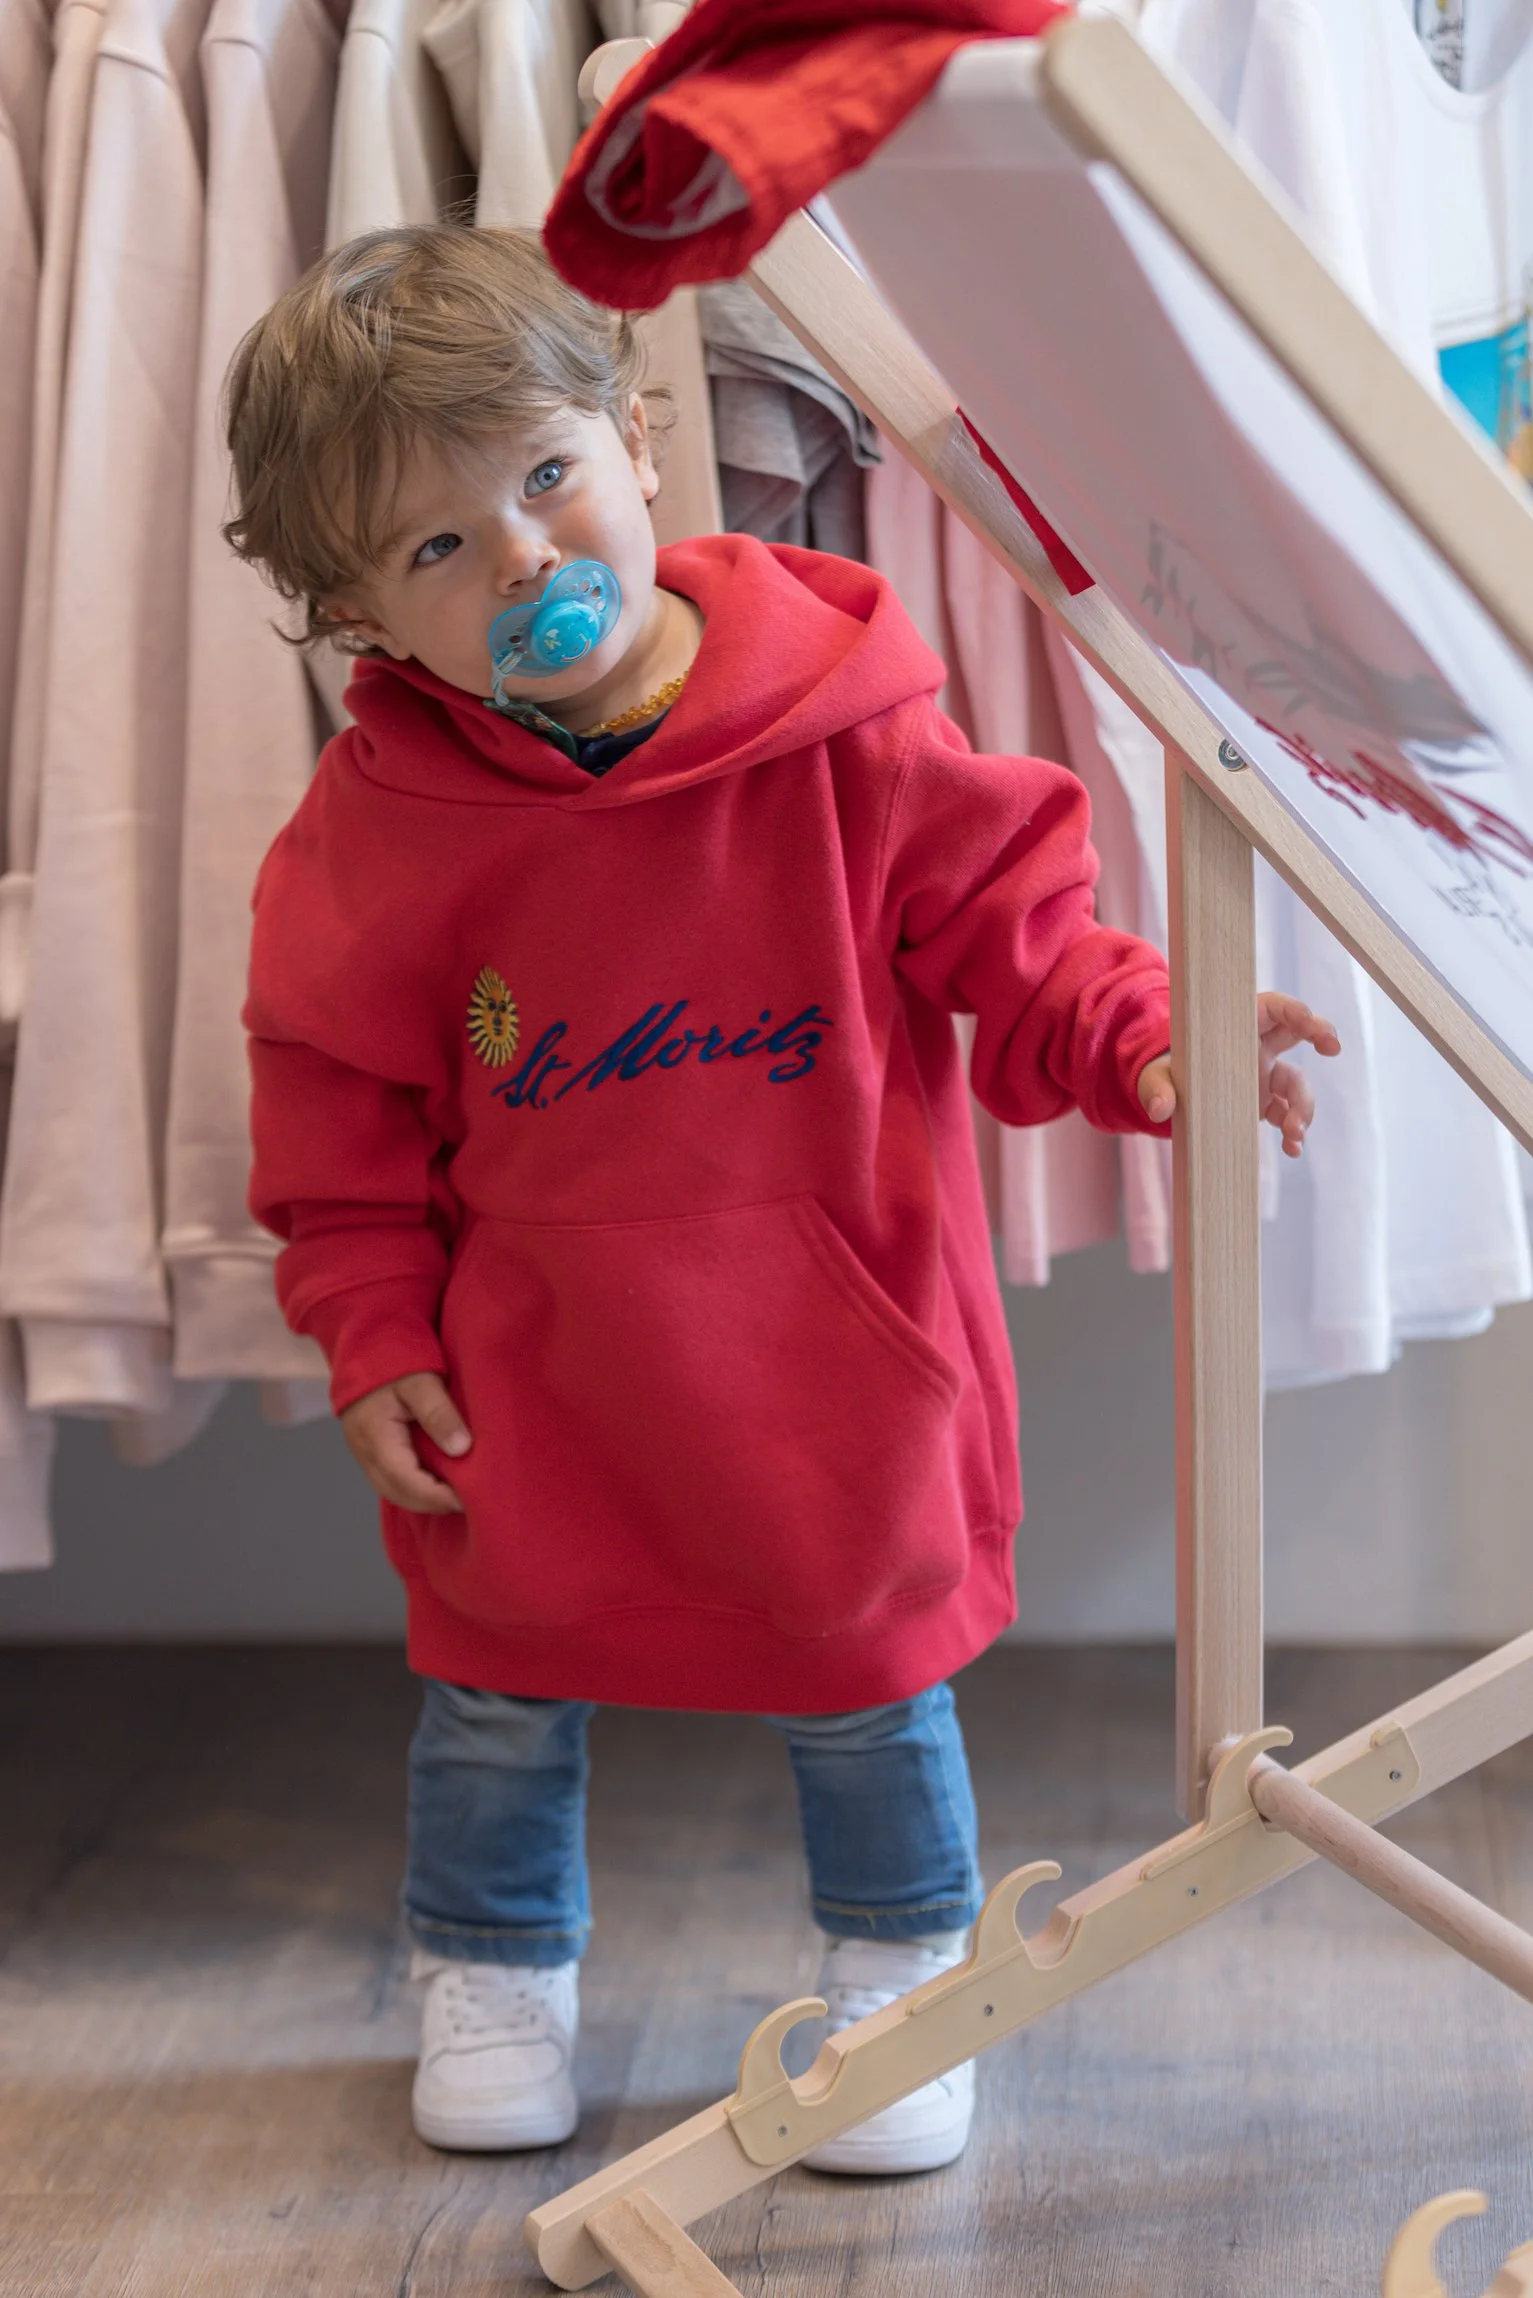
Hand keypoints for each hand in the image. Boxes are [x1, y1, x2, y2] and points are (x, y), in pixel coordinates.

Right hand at [341, 1371, 471, 1512]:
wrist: (365, 1341)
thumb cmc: (394, 1357)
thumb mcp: (421, 1380)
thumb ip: (439, 1413)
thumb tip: (461, 1448)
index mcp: (375, 1436)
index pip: (405, 1481)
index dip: (436, 1496)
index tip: (466, 1499)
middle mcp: (364, 1450)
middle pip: (397, 1493)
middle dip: (431, 1503)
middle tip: (467, 1502)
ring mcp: (363, 1451)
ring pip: (392, 1489)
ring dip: (422, 1498)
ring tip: (455, 1495)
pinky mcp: (370, 1448)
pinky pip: (390, 1478)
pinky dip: (413, 1486)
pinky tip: (437, 1481)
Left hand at [1137, 991, 1341, 1157]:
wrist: (1171, 1095)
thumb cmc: (1165, 1073)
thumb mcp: (1155, 1077)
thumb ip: (1158, 1089)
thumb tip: (1159, 1108)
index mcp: (1234, 1030)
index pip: (1270, 1008)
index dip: (1293, 1010)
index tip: (1308, 1021)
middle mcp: (1257, 1048)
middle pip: (1298, 1032)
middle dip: (1321, 1033)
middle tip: (1333, 1047)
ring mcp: (1266, 1076)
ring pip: (1296, 1085)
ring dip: (1303, 1108)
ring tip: (1295, 1134)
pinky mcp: (1266, 1103)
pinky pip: (1288, 1115)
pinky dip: (1293, 1132)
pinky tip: (1292, 1149)